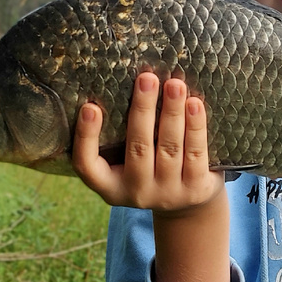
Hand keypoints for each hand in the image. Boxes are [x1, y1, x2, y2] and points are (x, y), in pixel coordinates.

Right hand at [72, 72, 224, 217]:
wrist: (188, 203)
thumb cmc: (150, 167)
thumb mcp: (126, 161)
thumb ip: (119, 134)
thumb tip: (126, 84)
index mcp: (110, 186)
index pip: (87, 165)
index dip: (86, 137)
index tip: (90, 107)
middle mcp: (137, 192)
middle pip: (137, 148)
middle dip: (143, 110)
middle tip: (147, 78)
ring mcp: (168, 194)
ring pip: (169, 148)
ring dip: (172, 112)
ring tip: (175, 85)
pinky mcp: (196, 190)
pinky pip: (195, 153)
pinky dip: (195, 127)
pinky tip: (194, 104)